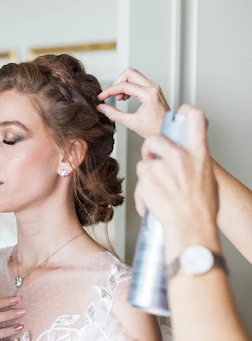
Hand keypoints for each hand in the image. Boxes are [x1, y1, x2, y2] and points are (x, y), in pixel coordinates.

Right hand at [97, 68, 169, 137]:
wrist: (169, 131)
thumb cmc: (155, 129)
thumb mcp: (131, 123)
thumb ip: (114, 114)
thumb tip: (101, 108)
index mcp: (149, 94)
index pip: (124, 86)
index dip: (109, 91)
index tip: (101, 97)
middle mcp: (153, 87)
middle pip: (130, 73)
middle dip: (117, 82)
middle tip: (111, 94)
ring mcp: (154, 87)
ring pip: (134, 75)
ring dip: (123, 84)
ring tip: (119, 98)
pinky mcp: (153, 89)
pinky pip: (138, 81)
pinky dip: (129, 86)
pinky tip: (125, 97)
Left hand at [134, 104, 219, 258]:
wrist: (191, 227)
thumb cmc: (200, 207)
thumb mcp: (205, 177)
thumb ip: (193, 160)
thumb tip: (185, 153)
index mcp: (198, 153)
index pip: (195, 118)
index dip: (186, 111)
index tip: (179, 114)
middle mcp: (180, 156)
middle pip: (154, 139)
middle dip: (149, 148)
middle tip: (153, 160)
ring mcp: (161, 167)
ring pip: (144, 162)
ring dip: (147, 173)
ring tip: (159, 189)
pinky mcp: (146, 179)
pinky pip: (140, 180)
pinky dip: (143, 191)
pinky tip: (153, 199)